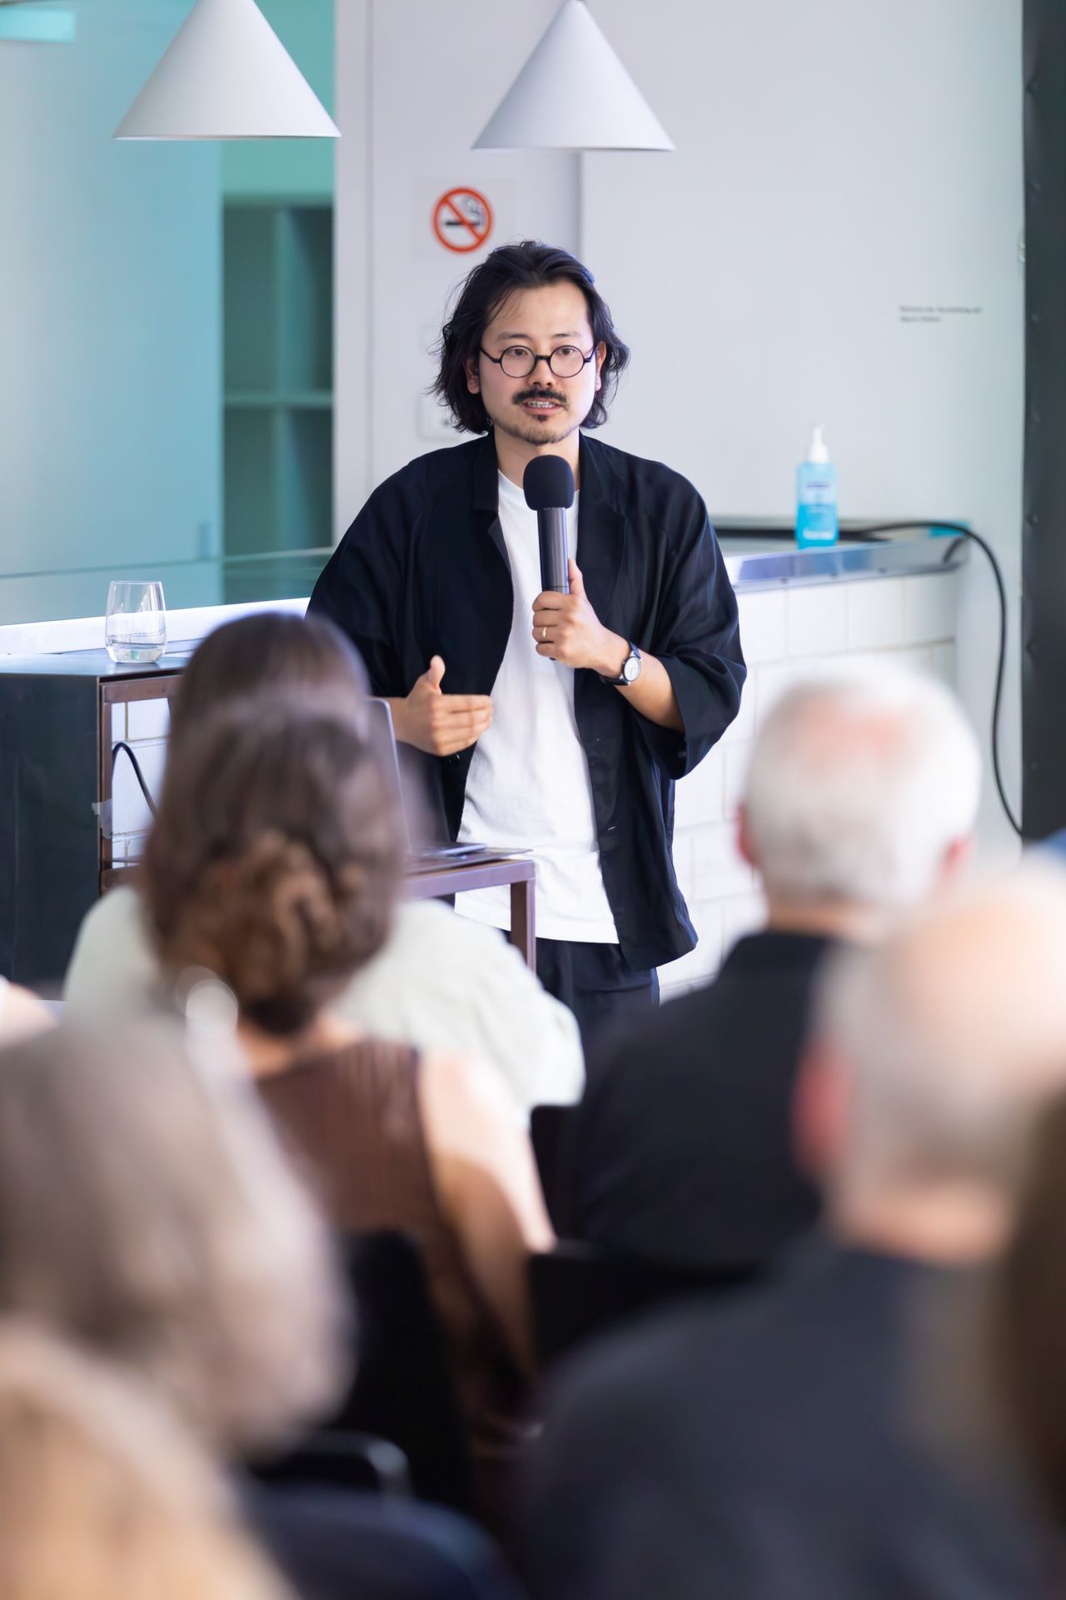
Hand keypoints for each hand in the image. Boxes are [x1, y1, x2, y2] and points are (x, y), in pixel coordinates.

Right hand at [393, 656, 491, 755]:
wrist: (401, 723)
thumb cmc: (416, 701)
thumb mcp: (424, 684)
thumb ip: (434, 673)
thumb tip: (437, 659)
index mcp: (436, 704)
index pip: (467, 703)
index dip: (482, 702)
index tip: (488, 700)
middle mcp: (438, 722)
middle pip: (472, 719)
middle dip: (486, 714)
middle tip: (491, 710)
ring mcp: (439, 738)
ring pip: (470, 732)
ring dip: (483, 725)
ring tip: (488, 719)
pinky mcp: (440, 749)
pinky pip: (464, 743)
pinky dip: (474, 736)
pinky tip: (477, 730)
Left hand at [532, 560, 627, 674]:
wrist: (601, 648)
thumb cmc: (590, 625)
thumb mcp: (583, 601)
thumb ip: (574, 581)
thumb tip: (569, 562)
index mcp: (572, 603)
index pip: (542, 599)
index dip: (538, 605)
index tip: (542, 609)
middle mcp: (569, 618)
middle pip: (537, 618)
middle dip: (541, 623)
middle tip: (552, 625)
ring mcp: (564, 636)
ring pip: (536, 633)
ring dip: (542, 636)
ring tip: (554, 636)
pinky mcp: (561, 651)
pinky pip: (540, 648)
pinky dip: (545, 649)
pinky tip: (555, 645)